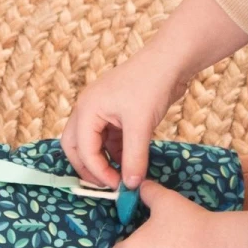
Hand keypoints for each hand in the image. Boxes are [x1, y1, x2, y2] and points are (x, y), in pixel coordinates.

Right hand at [60, 51, 184, 190]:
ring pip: (92, 143)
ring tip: (122, 175)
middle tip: (108, 185)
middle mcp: (88, 109)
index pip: (83, 150)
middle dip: (89, 168)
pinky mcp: (116, 112)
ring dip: (104, 160)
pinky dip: (115, 151)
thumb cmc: (151, 85)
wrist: (171, 60)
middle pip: (76, 147)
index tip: (118, 186)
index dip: (98, 172)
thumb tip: (130, 186)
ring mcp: (102, 110)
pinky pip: (108, 137)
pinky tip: (130, 161)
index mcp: (87, 109)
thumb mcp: (141, 125)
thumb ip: (133, 158)